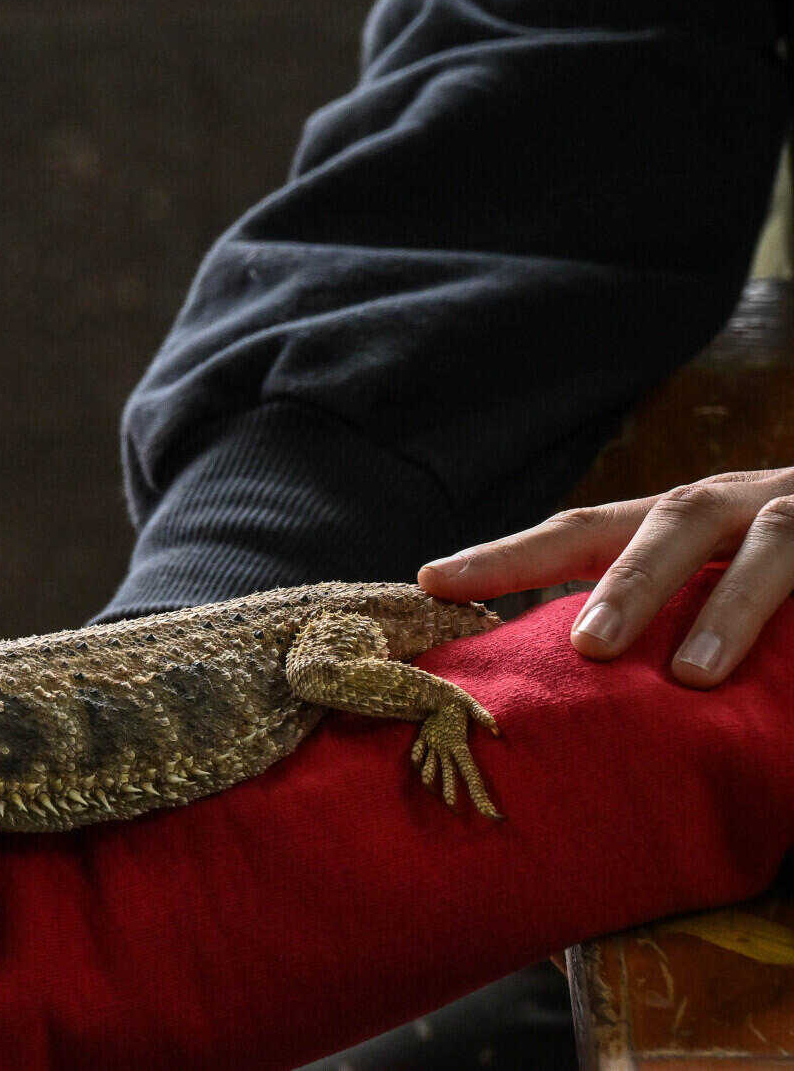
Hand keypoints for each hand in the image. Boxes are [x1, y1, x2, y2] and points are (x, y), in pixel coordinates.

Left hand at [417, 468, 793, 686]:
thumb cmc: (782, 565)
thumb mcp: (717, 575)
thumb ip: (652, 620)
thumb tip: (565, 677)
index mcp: (685, 517)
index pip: (585, 527)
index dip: (510, 552)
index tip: (431, 582)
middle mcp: (741, 504)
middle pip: (673, 522)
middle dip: (629, 581)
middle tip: (589, 648)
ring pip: (772, 550)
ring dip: (731, 609)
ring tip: (694, 676)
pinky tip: (792, 686)